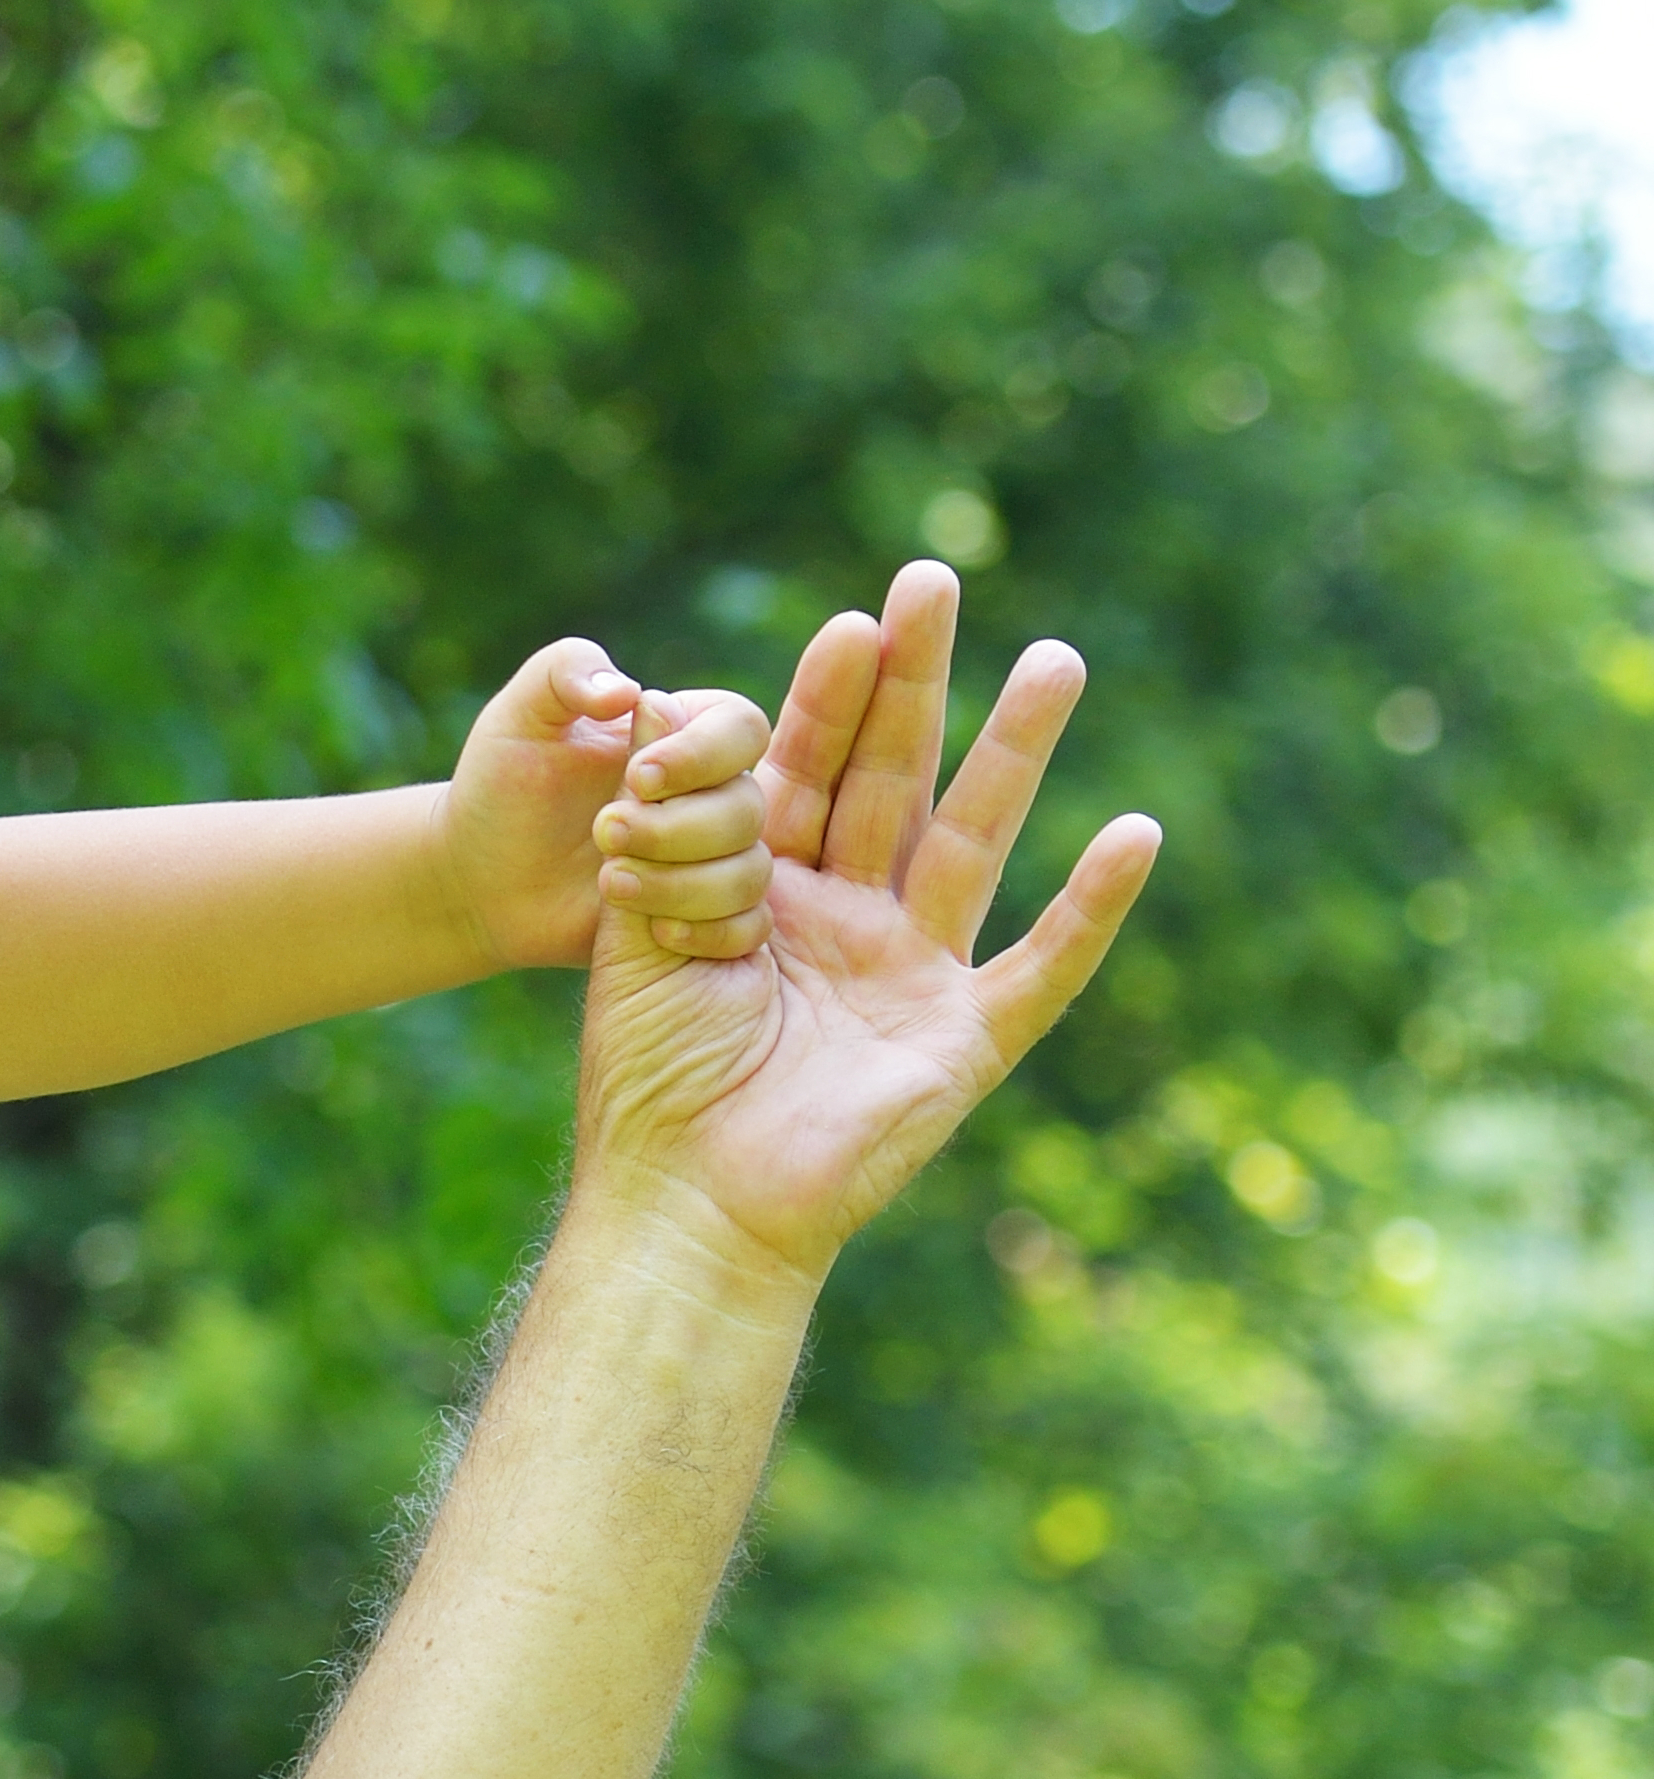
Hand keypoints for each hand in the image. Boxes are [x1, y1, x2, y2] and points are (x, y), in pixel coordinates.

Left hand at [441, 636, 772, 969]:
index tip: (639, 777)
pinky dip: (710, 930)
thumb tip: (627, 690)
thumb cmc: (500, 784)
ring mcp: (714, 858)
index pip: (741, 727)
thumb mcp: (518, 716)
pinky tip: (657, 930)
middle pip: (748, 806)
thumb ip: (566, 672)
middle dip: (675, 828)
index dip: (702, 754)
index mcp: (683, 732)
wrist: (479, 874)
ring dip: (682, 883)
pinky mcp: (705, 915)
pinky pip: (747, 928)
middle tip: (602, 831)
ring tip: (609, 883)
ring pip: (750, 871)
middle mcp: (712, 793)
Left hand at [571, 561, 1161, 1292]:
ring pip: (974, 838)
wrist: (682, 1196)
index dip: (828, 694)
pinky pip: (1043, 963)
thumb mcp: (641, 928)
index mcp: (765, 887)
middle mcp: (849, 915)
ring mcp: (914, 972)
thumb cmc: (646, 1073)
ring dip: (1016, 750)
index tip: (856, 617)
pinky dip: (1092, 904)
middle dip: (915, 681)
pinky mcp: (964, 1039)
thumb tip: (653, 706)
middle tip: (936, 582)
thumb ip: (666, 828)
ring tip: (1056, 658)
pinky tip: (1137, 833)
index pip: (803, 765)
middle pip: (892, 776)